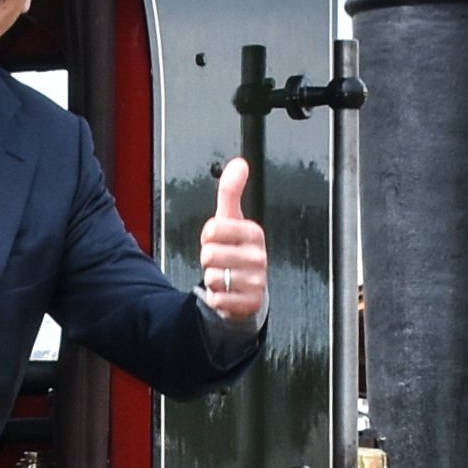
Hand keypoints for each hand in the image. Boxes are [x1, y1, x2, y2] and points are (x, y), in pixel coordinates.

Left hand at [201, 158, 267, 326]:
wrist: (248, 287)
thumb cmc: (237, 249)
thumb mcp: (232, 218)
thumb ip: (231, 191)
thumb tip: (239, 164)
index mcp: (254, 233)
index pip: (213, 229)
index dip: (208, 236)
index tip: (219, 239)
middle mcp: (258, 257)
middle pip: (210, 254)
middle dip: (209, 258)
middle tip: (221, 259)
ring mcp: (256, 281)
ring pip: (212, 277)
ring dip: (213, 279)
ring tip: (225, 275)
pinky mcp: (249, 303)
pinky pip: (217, 299)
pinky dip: (217, 298)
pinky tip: (228, 291)